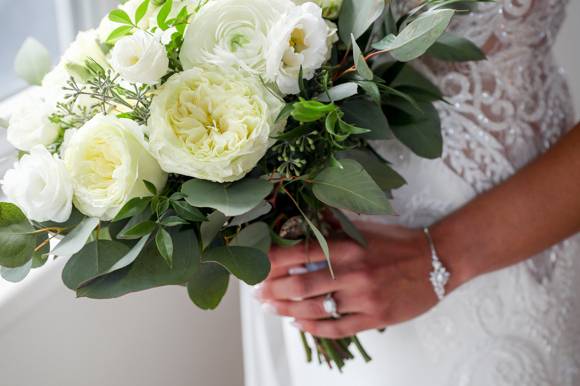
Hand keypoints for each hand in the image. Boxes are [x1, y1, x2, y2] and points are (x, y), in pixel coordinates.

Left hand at [256, 223, 460, 338]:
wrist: (439, 259)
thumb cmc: (399, 242)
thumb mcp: (365, 228)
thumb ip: (334, 228)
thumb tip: (302, 222)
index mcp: (349, 247)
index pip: (300, 253)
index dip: (272, 262)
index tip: (256, 267)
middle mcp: (354, 272)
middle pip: (302, 285)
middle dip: (274, 290)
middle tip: (257, 294)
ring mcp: (365, 298)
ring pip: (315, 309)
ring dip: (287, 310)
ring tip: (271, 309)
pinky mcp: (376, 317)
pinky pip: (338, 328)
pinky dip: (314, 328)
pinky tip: (298, 324)